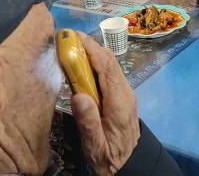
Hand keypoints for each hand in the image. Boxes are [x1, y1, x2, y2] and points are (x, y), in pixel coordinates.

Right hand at [71, 32, 139, 175]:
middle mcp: (125, 92)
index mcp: (119, 102)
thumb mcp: (95, 145)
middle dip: (89, 45)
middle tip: (68, 38)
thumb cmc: (109, 157)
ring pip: (110, 64)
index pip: (106, 67)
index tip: (74, 36)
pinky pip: (109, 72)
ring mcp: (125, 92)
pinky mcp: (121, 95)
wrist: (130, 165)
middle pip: (109, 61)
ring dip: (92, 52)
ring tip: (71, 47)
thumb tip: (78, 96)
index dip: (90, 49)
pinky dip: (95, 63)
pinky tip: (81, 65)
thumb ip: (88, 121)